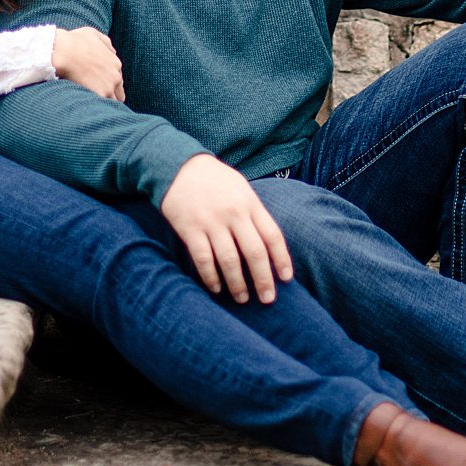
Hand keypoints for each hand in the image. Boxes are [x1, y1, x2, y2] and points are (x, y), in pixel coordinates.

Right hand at [51, 26, 124, 101]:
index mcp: (116, 63)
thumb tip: (111, 52)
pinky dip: (96, 108)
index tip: (99, 86)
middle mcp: (116, 76)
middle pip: (119, 94)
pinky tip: (88, 107)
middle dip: (110, 96)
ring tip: (93, 107)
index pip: (118, 81)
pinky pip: (102, 107)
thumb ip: (106, 44)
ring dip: (104, 103)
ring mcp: (109, 87)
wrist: (64, 52)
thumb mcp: (94, 35)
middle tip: (96, 98)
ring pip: (112, 102)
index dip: (109, 84)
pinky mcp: (100, 95)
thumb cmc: (75, 41)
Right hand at [158, 154, 293, 303]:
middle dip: (263, 279)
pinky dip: (211, 277)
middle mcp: (234, 213)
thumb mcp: (241, 189)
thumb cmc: (215, 180)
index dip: (282, 259)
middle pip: (254, 252)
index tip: (286, 279)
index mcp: (250, 203)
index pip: (272, 235)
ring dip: (237, 284)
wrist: (178, 166)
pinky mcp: (190, 229)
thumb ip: (254, 213)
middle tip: (268, 299)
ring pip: (229, 260)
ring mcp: (211, 222)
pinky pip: (203, 259)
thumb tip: (270, 245)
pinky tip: (216, 288)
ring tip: (242, 299)